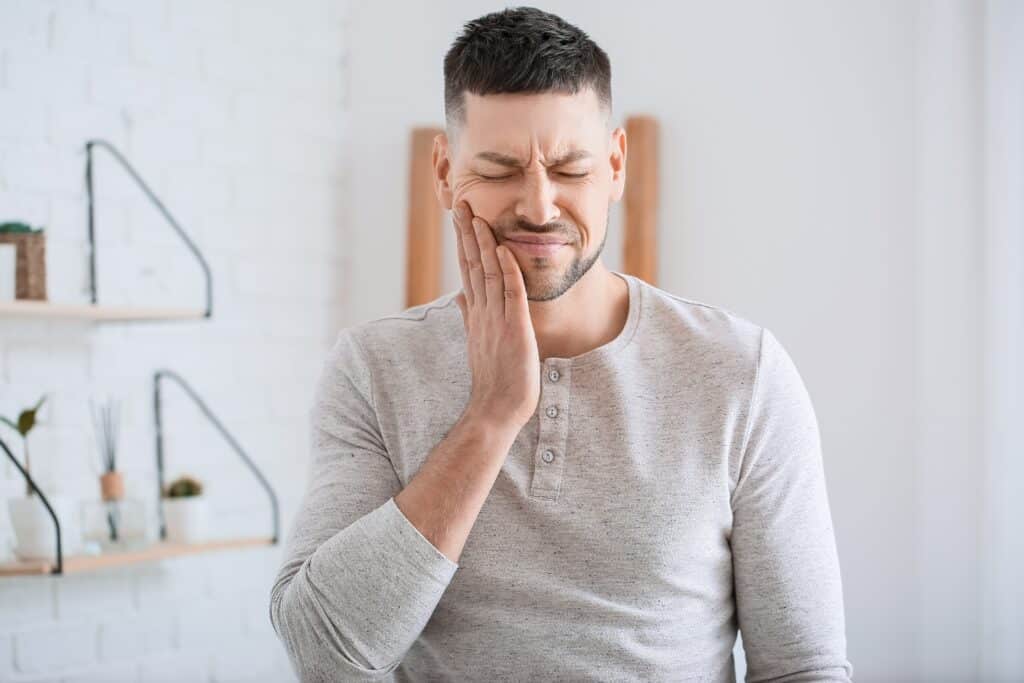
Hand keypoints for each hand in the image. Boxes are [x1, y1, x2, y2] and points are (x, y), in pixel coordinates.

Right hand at [451, 200, 539, 430]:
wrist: (496, 409)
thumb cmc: (493, 379)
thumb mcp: (480, 341)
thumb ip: (470, 316)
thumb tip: (460, 296)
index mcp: (476, 313)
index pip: (469, 270)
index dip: (465, 242)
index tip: (461, 218)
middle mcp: (482, 312)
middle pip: (473, 265)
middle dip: (467, 233)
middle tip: (461, 204)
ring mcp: (496, 320)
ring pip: (488, 273)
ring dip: (483, 244)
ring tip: (477, 217)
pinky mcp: (514, 329)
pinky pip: (510, 295)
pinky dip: (507, 270)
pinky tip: (502, 249)